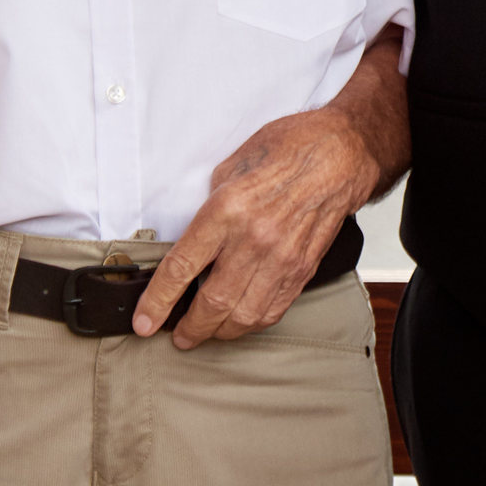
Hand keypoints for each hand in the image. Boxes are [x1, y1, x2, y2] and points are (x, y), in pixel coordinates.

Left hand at [132, 105, 376, 347]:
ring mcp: (282, 258)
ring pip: (243, 316)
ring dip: (219, 332)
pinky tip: (240, 321)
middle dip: (187, 329)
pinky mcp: (303, 268)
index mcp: (229, 210)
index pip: (182, 267)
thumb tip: (195, 237)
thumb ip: (211, 207)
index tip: (144, 322)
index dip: (157, 302)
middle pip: (211, 303)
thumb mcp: (233, 166)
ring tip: (205, 333)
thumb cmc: (289, 149)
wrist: (341, 153)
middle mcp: (254, 239)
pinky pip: (273, 310)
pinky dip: (251, 323)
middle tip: (176, 335)